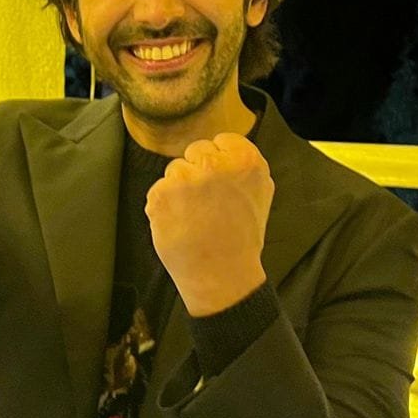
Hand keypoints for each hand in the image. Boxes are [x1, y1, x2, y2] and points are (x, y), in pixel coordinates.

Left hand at [145, 133, 273, 315]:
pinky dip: (164, 207)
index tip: (220, 183)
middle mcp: (215, 164)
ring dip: (179, 191)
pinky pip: (158, 191)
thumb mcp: (259, 194)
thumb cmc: (241, 240)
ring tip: (195, 218)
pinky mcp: (161, 194)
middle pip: (196, 151)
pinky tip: (180, 225)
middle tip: (207, 204)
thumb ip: (243, 168)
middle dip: (198, 173)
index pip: (222, 141)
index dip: (219, 162)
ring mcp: (185, 179)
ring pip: (175, 170)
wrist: (222, 276)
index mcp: (246, 161)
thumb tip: (224, 149)